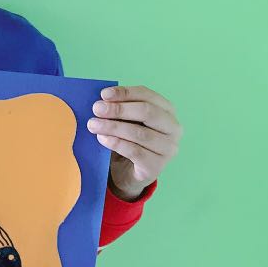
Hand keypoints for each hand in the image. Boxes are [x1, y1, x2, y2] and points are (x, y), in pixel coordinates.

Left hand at [87, 84, 181, 199]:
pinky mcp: (157, 166)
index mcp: (167, 110)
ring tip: (93, 124)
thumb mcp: (125, 121)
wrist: (128, 174)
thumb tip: (102, 101)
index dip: (125, 93)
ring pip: (140, 133)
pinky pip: (135, 151)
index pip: (148, 96)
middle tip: (97, 109)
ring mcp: (168, 149)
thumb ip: (119, 109)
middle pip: (147, 112)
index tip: (104, 94)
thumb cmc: (128, 141)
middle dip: (119, 109)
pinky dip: (116, 143)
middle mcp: (173, 128)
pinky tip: (102, 139)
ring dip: (113, 127)